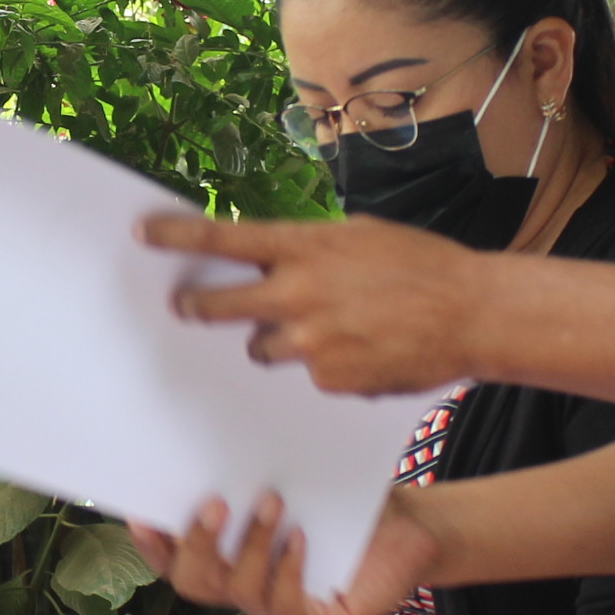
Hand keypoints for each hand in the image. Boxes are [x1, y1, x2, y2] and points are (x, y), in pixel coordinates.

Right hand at [131, 486, 435, 614]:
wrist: (412, 529)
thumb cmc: (346, 504)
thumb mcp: (293, 481)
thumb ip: (250, 474)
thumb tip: (206, 441)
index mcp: (232, 561)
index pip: (176, 562)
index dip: (154, 545)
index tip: (144, 513)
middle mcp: (248, 593)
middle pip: (194, 584)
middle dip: (197, 543)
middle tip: (215, 502)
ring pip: (239, 592)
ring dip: (250, 545)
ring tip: (273, 503)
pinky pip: (287, 610)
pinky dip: (288, 571)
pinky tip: (302, 539)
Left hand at [140, 212, 495, 396]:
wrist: (472, 314)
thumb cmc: (421, 266)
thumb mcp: (360, 237)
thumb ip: (309, 249)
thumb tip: (271, 258)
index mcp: (304, 248)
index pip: (221, 240)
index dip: (174, 237)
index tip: (141, 234)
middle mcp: (297, 295)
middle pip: (216, 306)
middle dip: (195, 307)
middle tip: (185, 307)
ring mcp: (310, 343)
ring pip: (261, 347)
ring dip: (278, 339)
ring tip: (327, 328)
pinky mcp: (328, 380)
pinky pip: (306, 375)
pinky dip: (324, 365)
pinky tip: (362, 351)